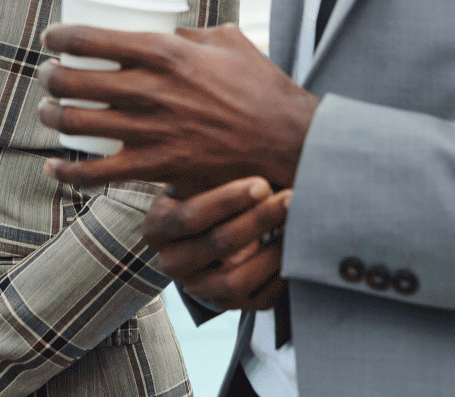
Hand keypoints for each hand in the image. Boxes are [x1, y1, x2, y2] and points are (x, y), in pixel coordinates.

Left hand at [37, 23, 319, 194]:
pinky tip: (54, 167)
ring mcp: (151, 132)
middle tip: (48, 75)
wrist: (289, 143)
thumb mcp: (227, 42)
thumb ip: (189, 35)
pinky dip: (68, 172)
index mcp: (166, 52)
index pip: (91, 39)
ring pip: (77, 124)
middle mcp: (150, 90)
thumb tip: (164, 32)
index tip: (52, 40)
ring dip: (52, 116)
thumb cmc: (262, 88)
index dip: (59, 38)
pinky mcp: (156, 168)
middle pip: (73, 81)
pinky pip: (97, 173)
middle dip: (50, 76)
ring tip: (49, 111)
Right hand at [147, 176, 291, 311]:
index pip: (191, 216)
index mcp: (157, 228)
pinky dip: (281, 276)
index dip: (229, 200)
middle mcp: (171, 263)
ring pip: (236, 280)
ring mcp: (198, 288)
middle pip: (217, 245)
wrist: (206, 227)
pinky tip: (297, 251)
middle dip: (259, 220)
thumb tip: (237, 150)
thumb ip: (207, 170)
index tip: (262, 184)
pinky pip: (258, 299)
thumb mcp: (195, 177)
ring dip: (273, 252)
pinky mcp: (226, 304)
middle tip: (289, 198)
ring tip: (297, 225)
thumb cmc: (204, 190)